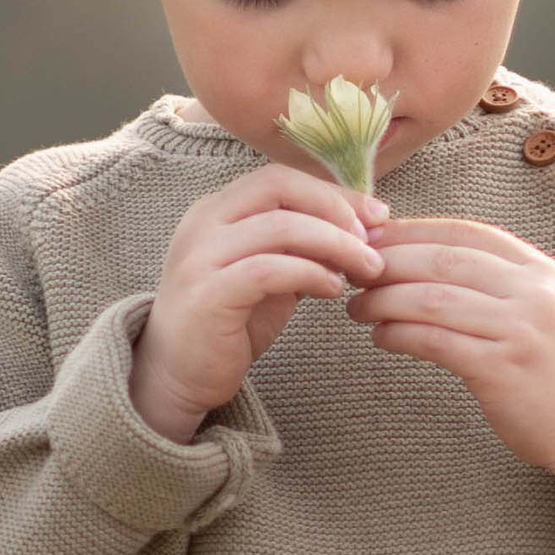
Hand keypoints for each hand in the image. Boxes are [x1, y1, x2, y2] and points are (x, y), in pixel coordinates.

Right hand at [135, 163, 388, 430]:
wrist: (177, 376)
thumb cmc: (229, 323)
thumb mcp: (270, 275)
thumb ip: (301, 247)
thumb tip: (361, 228)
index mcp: (216, 209)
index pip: (280, 178)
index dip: (333, 191)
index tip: (376, 215)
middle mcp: (202, 223)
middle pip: (278, 186)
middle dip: (336, 208)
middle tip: (372, 239)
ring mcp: (199, 257)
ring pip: (280, 227)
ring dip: (335, 244)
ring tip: (365, 268)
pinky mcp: (206, 294)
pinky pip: (269, 270)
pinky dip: (310, 273)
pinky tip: (334, 289)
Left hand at [344, 215, 554, 471]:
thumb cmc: (546, 363)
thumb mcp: (532, 305)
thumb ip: (487, 278)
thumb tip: (408, 250)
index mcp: (538, 269)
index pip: (464, 232)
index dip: (411, 230)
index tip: (371, 237)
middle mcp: (533, 293)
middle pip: (442, 261)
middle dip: (388, 262)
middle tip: (352, 272)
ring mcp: (520, 330)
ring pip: (432, 299)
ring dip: (383, 300)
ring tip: (356, 307)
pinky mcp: (501, 370)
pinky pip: (434, 342)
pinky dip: (398, 335)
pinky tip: (380, 337)